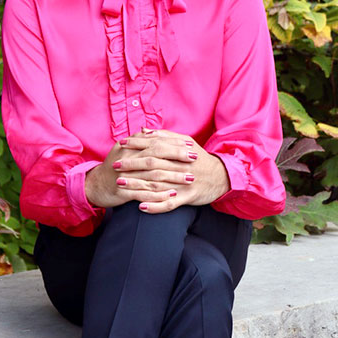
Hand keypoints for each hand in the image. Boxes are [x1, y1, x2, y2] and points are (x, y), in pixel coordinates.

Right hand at [84, 128, 183, 208]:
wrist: (96, 185)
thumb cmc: (114, 167)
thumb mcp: (123, 150)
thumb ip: (137, 140)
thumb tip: (149, 129)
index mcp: (129, 148)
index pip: (155, 142)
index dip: (173, 143)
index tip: (190, 145)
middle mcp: (126, 160)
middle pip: (155, 157)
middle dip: (176, 157)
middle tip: (195, 158)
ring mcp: (125, 176)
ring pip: (152, 176)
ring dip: (173, 177)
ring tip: (190, 178)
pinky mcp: (123, 191)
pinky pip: (144, 193)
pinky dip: (159, 194)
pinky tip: (173, 195)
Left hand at [114, 128, 230, 213]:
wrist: (222, 177)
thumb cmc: (199, 159)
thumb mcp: (186, 143)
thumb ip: (165, 136)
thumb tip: (144, 130)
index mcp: (179, 150)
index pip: (154, 145)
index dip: (136, 144)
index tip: (120, 144)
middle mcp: (181, 165)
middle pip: (152, 164)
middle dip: (132, 164)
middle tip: (114, 165)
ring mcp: (184, 182)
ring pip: (157, 184)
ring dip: (137, 185)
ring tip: (120, 185)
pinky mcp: (188, 197)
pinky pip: (169, 203)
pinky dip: (155, 206)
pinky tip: (140, 207)